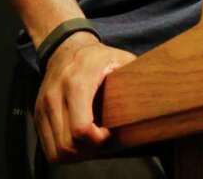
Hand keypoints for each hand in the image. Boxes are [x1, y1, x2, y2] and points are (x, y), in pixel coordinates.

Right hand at [34, 31, 135, 162]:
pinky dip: (63, 151)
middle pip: (68, 146)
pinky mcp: (38, 114)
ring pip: (55, 151)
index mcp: (77, 84)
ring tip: (91, 143)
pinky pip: (47, 147)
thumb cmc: (97, 57)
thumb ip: (137, 77)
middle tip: (103, 142)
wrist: (66, 47)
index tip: (110, 133)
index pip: (82, 129)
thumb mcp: (121, 60)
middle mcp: (55, 96)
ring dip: (76, 155)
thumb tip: (164, 91)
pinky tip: (79, 141)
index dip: (100, 141)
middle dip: (89, 151)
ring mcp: (43, 107)